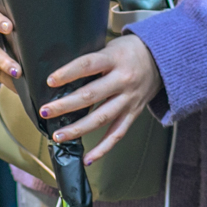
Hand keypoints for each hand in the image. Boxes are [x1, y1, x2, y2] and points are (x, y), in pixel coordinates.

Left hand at [41, 34, 162, 165]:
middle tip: (45, 111)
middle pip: (91, 95)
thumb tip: (61, 76)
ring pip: (102, 118)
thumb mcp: (111, 48)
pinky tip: (87, 159)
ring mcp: (129, 99)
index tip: (50, 81)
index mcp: (115, 59)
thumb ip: (91, 61)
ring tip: (58, 136)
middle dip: (65, 105)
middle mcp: (123, 80)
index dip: (68, 73)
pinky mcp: (133, 113)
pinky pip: (117, 134)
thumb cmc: (129, 51)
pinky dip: (103, 148)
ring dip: (78, 129)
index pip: (88, 65)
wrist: (162, 60)